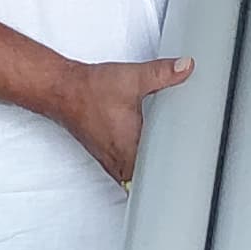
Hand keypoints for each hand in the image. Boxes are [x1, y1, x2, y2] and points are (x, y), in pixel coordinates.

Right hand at [61, 53, 194, 185]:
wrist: (62, 90)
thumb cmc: (90, 90)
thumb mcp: (132, 78)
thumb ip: (162, 73)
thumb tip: (185, 67)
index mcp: (129, 150)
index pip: (156, 177)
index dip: (174, 176)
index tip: (188, 171)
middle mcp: (118, 161)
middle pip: (147, 181)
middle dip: (164, 174)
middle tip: (185, 166)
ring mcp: (109, 161)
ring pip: (134, 178)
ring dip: (148, 171)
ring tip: (169, 162)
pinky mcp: (104, 155)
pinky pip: (124, 171)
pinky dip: (136, 165)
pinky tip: (144, 152)